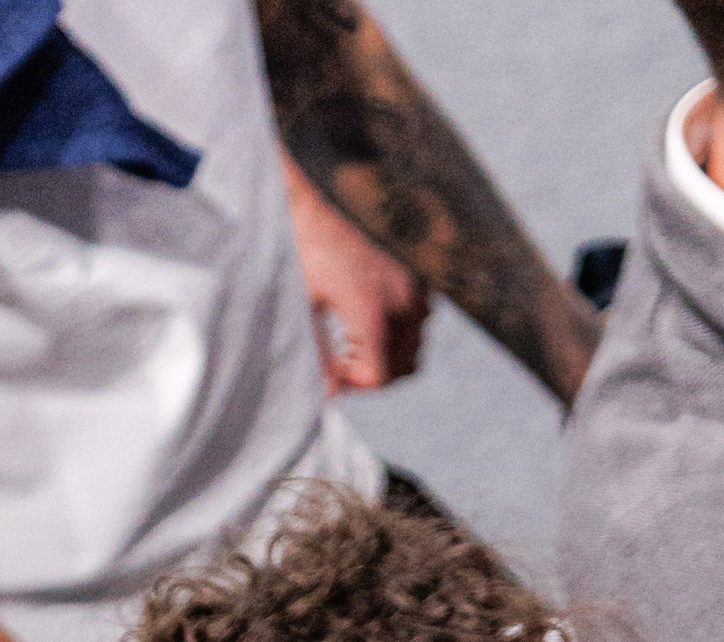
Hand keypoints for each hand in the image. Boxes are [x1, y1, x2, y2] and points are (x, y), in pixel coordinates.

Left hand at [280, 153, 430, 390]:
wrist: (327, 170)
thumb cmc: (308, 228)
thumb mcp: (302, 295)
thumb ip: (317, 350)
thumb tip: (326, 389)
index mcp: (374, 312)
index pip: (380, 377)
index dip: (354, 384)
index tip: (333, 378)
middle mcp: (405, 300)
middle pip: (405, 366)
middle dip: (375, 371)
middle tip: (344, 364)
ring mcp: (419, 281)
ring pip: (416, 338)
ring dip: (389, 346)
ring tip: (353, 334)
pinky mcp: (421, 264)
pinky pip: (421, 308)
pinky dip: (400, 319)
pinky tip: (371, 304)